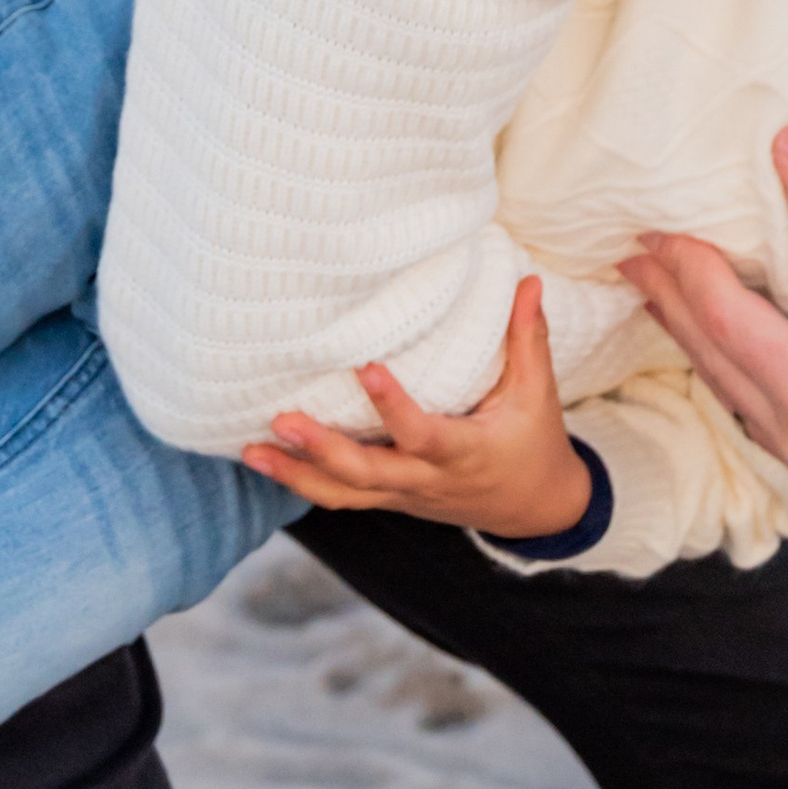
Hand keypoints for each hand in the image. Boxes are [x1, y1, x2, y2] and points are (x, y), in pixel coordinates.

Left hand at [245, 278, 593, 539]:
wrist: (532, 508)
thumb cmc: (533, 441)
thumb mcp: (537, 393)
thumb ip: (528, 337)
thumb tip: (530, 280)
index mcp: (464, 452)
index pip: (422, 433)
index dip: (393, 406)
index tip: (365, 368)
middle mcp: (426, 479)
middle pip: (366, 474)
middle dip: (320, 451)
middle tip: (281, 421)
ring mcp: (403, 494)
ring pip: (343, 494)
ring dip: (295, 474)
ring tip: (250, 451)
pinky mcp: (390, 497)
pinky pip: (341, 496)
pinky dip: (303, 481)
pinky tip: (266, 462)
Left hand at [618, 127, 787, 503]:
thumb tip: (785, 147)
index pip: (724, 317)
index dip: (685, 266)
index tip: (651, 226)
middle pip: (713, 360)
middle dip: (670, 302)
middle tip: (630, 256)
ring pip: (731, 393)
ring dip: (696, 338)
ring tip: (660, 293)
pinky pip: (760, 416)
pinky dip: (734, 370)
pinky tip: (726, 343)